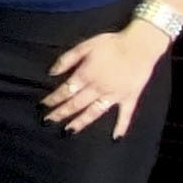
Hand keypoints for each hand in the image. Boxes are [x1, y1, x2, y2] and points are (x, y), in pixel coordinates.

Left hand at [45, 22, 163, 137]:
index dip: (52, 99)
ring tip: (68, 132)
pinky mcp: (130, 98)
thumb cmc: (111, 44)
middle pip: (76, 104)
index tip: (41, 107)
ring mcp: (114, 95)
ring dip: (81, 123)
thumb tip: (51, 73)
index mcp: (86, 75)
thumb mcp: (85, 45)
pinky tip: (116, 138)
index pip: (65, 91)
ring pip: (94, 112)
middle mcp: (98, 89)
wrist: (140, 45)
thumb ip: (67, 59)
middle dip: (60, 113)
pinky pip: (125, 115)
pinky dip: (121, 126)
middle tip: (47, 122)